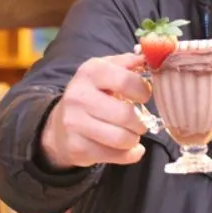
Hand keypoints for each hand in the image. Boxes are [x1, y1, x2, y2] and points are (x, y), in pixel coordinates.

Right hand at [40, 53, 152, 169]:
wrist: (60, 124)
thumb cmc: (93, 94)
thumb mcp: (106, 70)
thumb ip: (129, 62)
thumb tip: (150, 57)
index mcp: (90, 72)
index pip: (127, 81)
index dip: (143, 91)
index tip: (143, 96)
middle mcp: (79, 96)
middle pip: (126, 115)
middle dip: (141, 121)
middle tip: (140, 121)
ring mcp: (75, 124)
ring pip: (122, 138)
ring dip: (135, 138)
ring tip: (132, 133)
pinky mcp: (77, 148)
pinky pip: (115, 156)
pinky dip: (130, 154)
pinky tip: (129, 148)